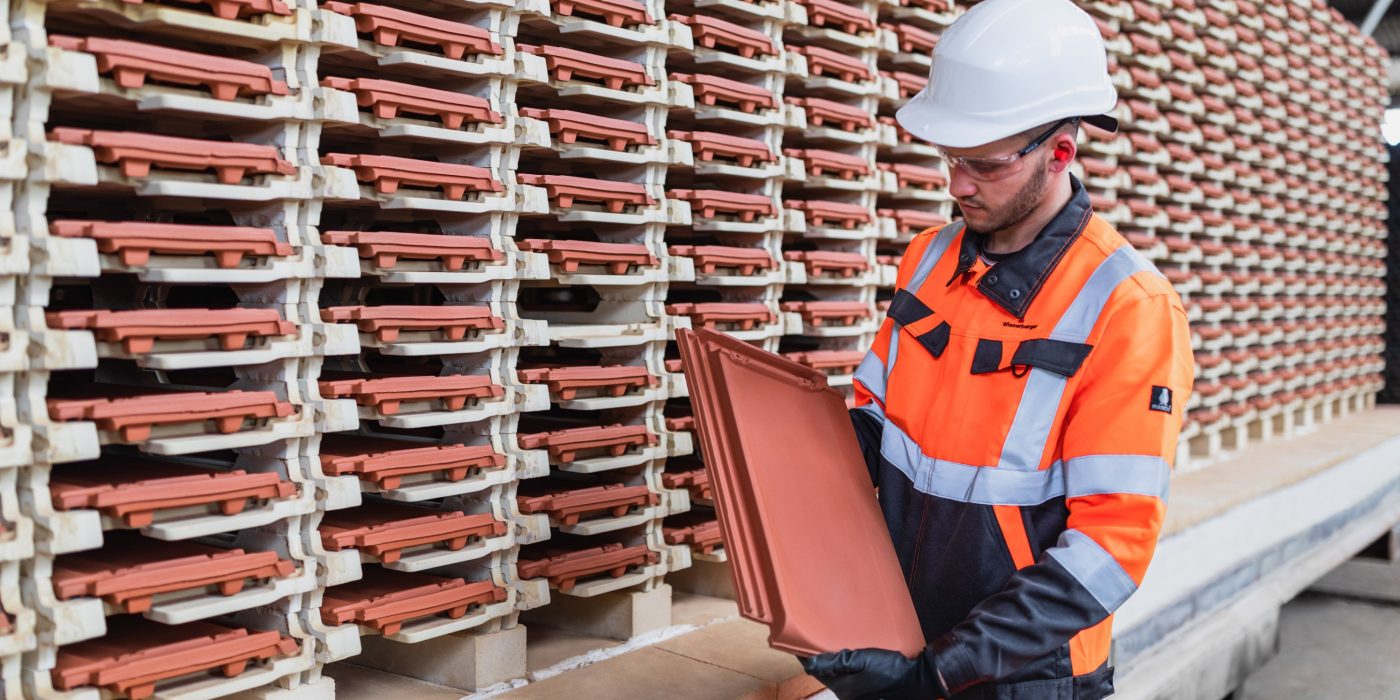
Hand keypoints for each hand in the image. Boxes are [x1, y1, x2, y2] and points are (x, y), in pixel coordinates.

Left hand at [799, 648, 948, 699]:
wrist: (918, 679)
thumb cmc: (890, 669)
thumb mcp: (861, 660)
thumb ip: (835, 662)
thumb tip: (809, 663)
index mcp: (842, 689)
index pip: (816, 671)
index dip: (806, 656)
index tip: (798, 643)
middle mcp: (847, 696)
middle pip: (826, 675)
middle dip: (820, 660)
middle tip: (815, 639)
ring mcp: (858, 696)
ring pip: (838, 677)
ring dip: (833, 663)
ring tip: (830, 645)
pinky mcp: (867, 692)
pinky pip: (849, 679)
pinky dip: (845, 668)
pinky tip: (849, 657)